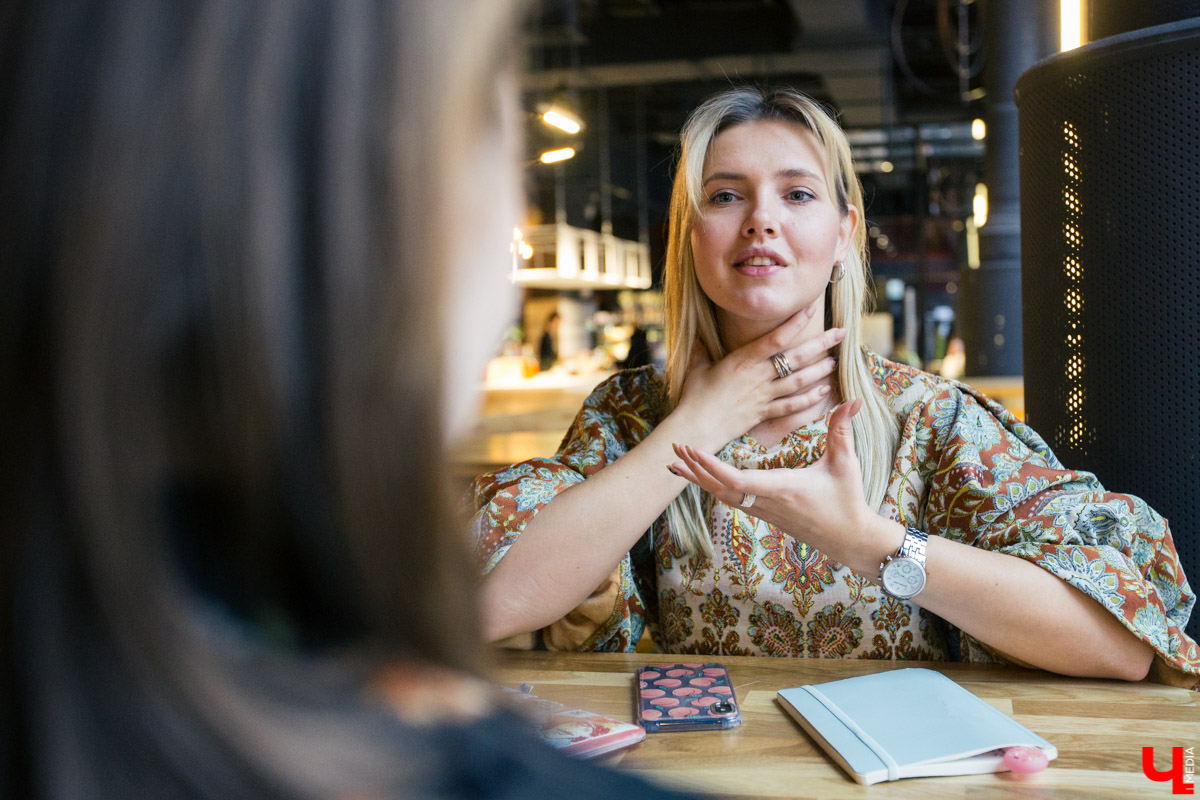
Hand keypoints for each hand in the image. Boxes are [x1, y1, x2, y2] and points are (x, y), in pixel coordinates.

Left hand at [669, 398, 889, 570]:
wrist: (849, 539)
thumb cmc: (847, 501)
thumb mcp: (846, 464)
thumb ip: (842, 430)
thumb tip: (852, 400)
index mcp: (781, 488)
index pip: (737, 479)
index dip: (711, 466)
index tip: (693, 450)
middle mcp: (766, 502)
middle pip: (719, 488)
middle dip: (695, 469)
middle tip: (674, 448)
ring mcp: (762, 511)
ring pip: (721, 496)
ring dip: (699, 479)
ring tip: (676, 463)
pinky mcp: (763, 514)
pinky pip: (730, 500)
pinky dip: (711, 487)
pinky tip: (700, 478)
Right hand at [672, 305, 845, 450]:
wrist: (695, 427)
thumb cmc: (693, 396)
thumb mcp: (697, 367)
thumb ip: (701, 350)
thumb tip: (697, 336)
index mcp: (742, 359)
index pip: (775, 337)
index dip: (796, 322)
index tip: (812, 308)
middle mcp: (758, 376)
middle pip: (796, 357)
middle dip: (821, 343)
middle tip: (842, 332)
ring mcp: (763, 396)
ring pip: (798, 380)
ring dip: (819, 370)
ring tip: (834, 361)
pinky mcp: (764, 413)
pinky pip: (791, 406)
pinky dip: (809, 399)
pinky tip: (823, 392)